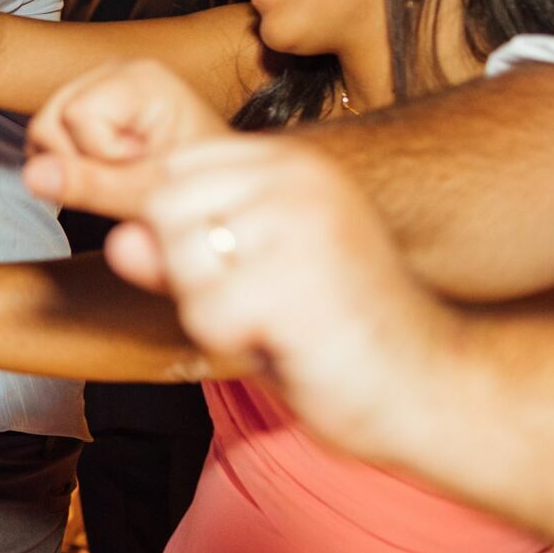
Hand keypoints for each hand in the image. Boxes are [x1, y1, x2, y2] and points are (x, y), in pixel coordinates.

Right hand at [22, 59, 231, 225]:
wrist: (224, 192)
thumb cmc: (201, 189)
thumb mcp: (151, 192)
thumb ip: (91, 183)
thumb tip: (31, 176)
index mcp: (141, 77)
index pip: (77, 115)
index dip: (102, 156)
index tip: (146, 165)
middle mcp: (115, 69)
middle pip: (50, 120)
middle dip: (81, 162)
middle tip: (132, 171)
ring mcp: (98, 84)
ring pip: (43, 131)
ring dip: (74, 166)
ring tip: (122, 171)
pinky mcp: (88, 104)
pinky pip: (48, 137)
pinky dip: (67, 164)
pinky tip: (107, 169)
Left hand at [124, 134, 456, 460]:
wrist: (434, 387)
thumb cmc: (337, 333)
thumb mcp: (250, 280)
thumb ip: (182, 256)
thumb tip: (119, 240)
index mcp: (290, 164)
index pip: (174, 170)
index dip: (177, 230)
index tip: (238, 269)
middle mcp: (296, 178)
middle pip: (163, 209)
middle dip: (192, 273)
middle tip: (263, 304)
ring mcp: (297, 224)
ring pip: (180, 260)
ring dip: (213, 312)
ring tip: (279, 323)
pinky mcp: (293, 281)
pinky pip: (204, 314)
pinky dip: (233, 345)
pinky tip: (291, 346)